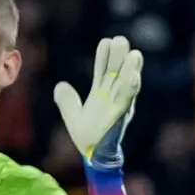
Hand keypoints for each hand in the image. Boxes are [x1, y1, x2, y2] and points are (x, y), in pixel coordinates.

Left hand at [53, 35, 144, 167]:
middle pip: (117, 72)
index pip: (103, 71)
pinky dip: (131, 87)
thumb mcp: (72, 115)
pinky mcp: (121, 115)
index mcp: (101, 94)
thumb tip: (60, 86)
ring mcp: (118, 104)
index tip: (106, 42)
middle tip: (121, 39)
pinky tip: (134, 76)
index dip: (105, 57)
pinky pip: (127, 99)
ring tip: (134, 53)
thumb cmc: (87, 135)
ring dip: (130, 69)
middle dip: (120, 56)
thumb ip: (67, 101)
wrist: (92, 155)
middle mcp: (112, 96)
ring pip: (127, 83)